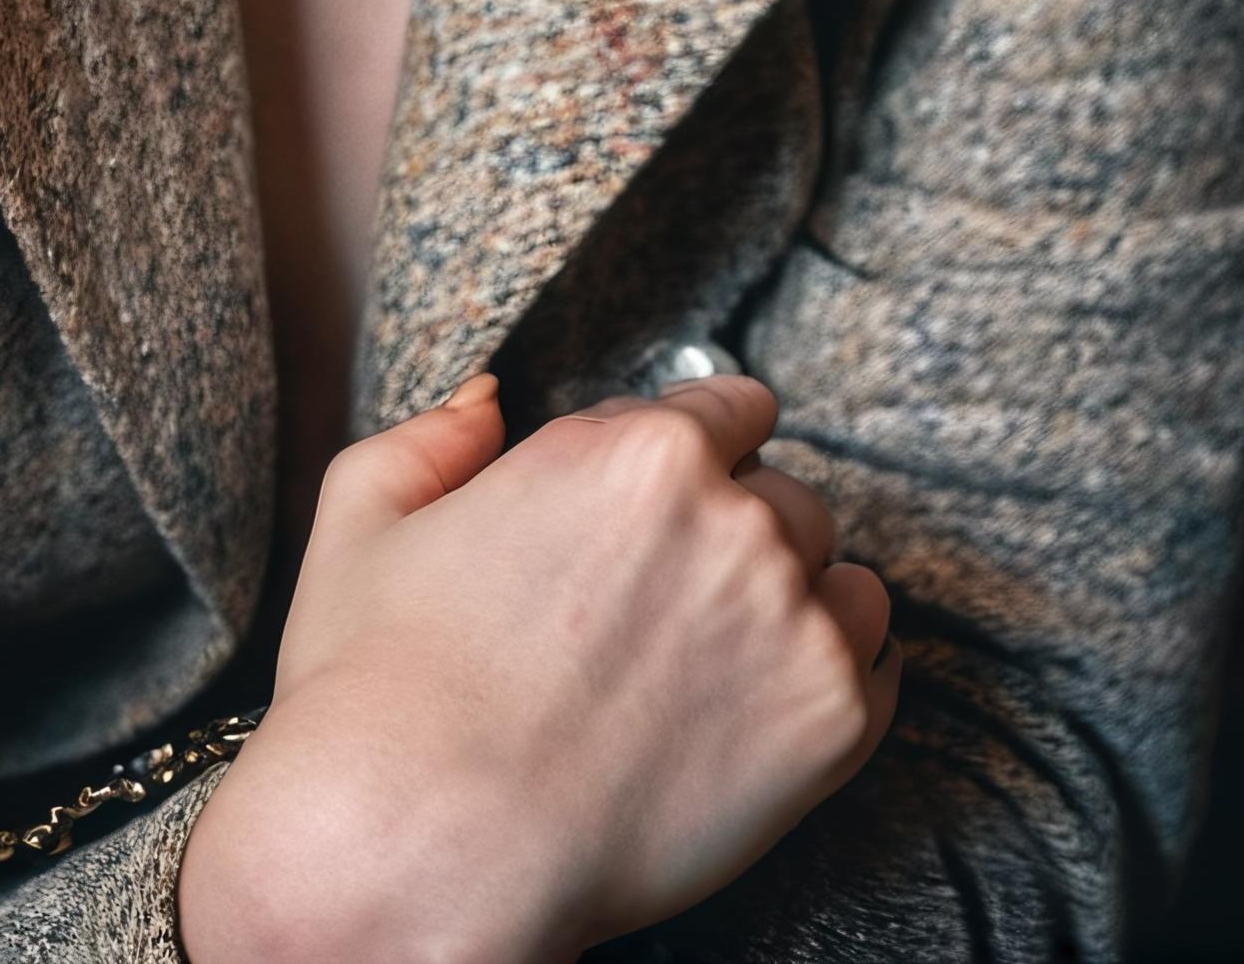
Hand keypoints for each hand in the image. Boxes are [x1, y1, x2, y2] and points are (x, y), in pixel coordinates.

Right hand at [177, 371, 897, 963]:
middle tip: (677, 606)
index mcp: (635, 449)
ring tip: (725, 665)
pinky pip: (881, 668)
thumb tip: (488, 400)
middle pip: (784, 496)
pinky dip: (837, 680)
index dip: (692, 456)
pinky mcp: (828, 722)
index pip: (727, 409)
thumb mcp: (363, 518)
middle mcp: (730, 518)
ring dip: (797, 603)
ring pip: (840, 578)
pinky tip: (768, 711)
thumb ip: (434, 435)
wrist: (424, 844)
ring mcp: (789, 621)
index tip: (675, 504)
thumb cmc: (382, 688)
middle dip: (737, 535)